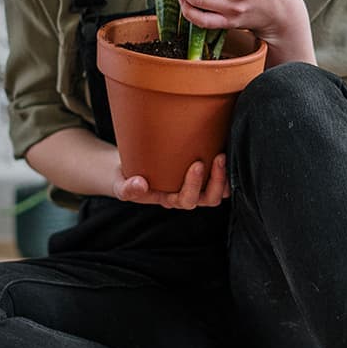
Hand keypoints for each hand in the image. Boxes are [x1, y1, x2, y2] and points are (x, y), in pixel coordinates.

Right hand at [113, 154, 229, 209]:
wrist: (128, 171)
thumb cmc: (127, 178)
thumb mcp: (120, 185)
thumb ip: (127, 188)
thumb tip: (140, 185)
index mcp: (170, 199)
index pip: (187, 200)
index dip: (195, 185)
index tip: (197, 163)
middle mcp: (186, 195)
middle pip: (209, 199)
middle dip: (217, 181)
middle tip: (218, 157)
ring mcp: (195, 185)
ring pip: (218, 191)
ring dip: (225, 176)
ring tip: (224, 154)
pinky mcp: (201, 173)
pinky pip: (219, 177)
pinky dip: (226, 168)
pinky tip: (226, 147)